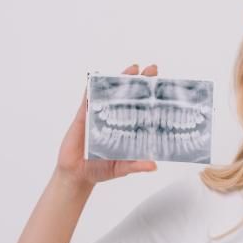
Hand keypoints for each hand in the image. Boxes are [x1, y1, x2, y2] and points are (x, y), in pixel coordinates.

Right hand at [55, 63, 158, 185]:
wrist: (78, 174)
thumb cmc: (102, 169)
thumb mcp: (123, 168)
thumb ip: (136, 165)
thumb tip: (153, 166)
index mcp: (128, 128)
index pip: (142, 108)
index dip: (152, 97)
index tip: (163, 85)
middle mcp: (116, 118)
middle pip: (129, 95)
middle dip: (140, 81)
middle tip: (151, 69)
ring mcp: (100, 115)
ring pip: (111, 93)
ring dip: (120, 79)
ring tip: (132, 68)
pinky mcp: (83, 117)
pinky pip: (87, 100)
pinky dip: (91, 89)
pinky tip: (96, 78)